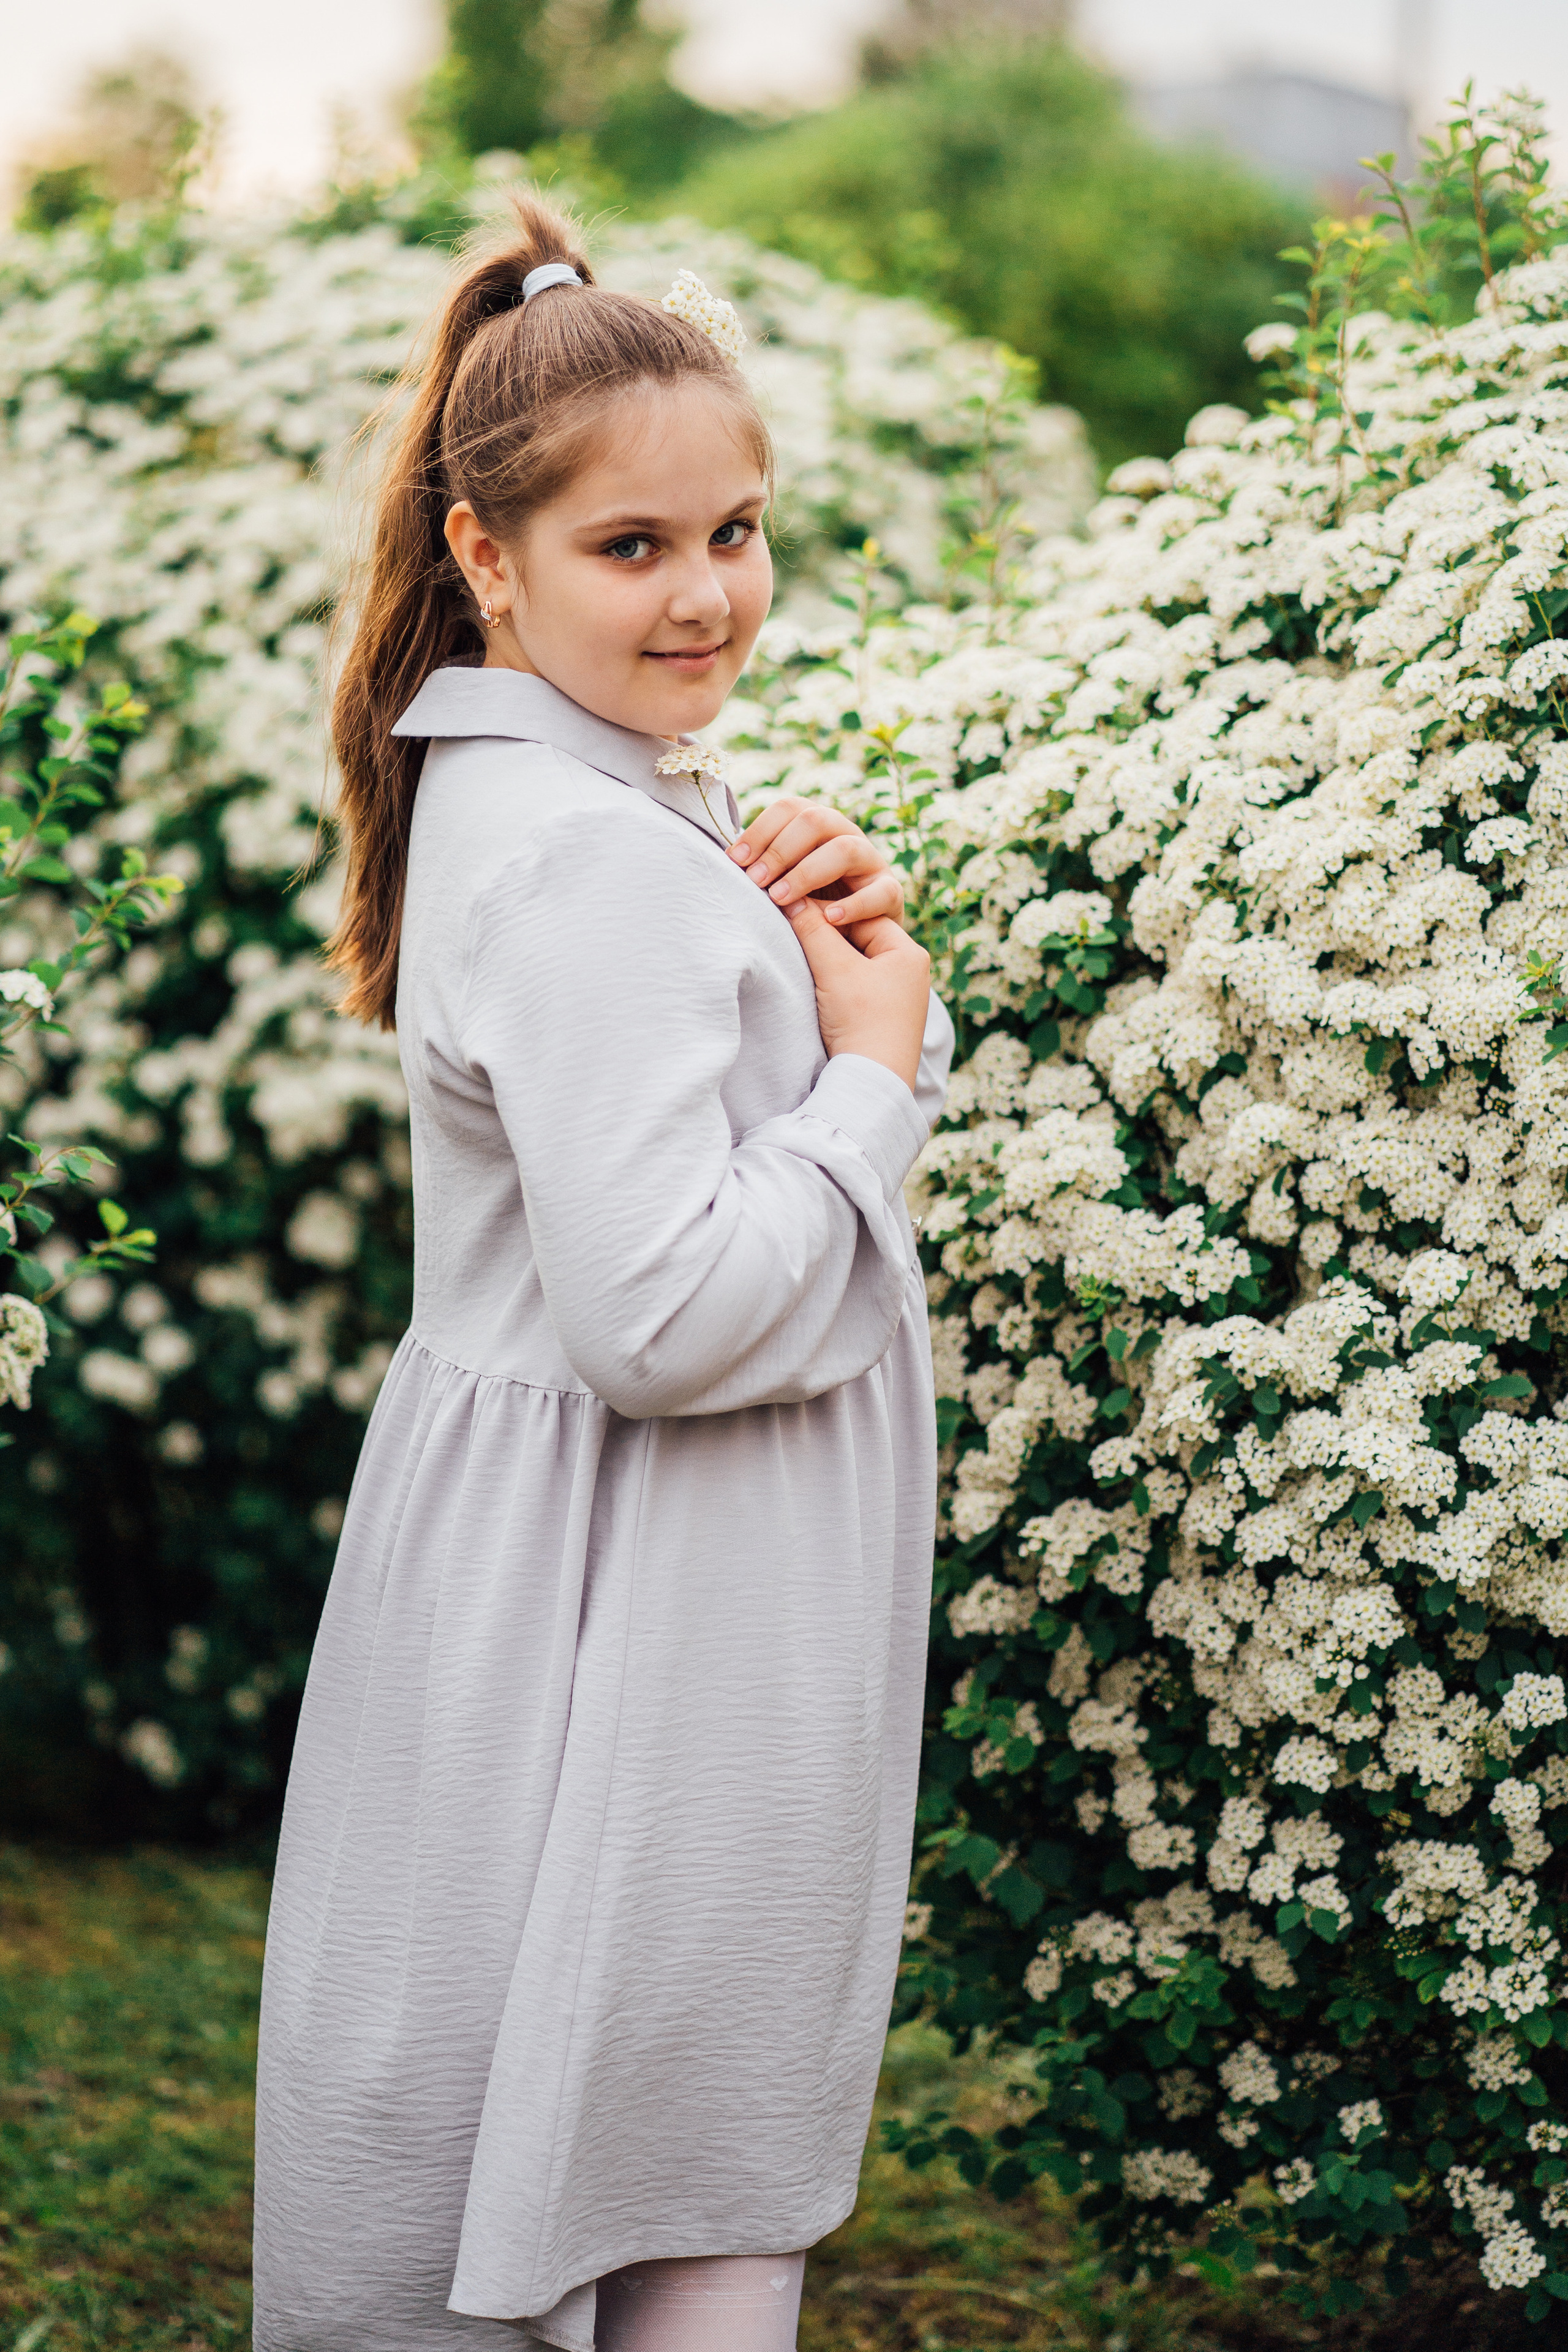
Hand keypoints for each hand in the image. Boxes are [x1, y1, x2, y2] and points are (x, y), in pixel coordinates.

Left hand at [727, 795, 902, 927]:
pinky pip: (879, 892)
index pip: (789, 809)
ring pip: (846, 849)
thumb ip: (763, 868)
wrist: (855, 940)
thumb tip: (724, 862)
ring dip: (808, 873)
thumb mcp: (784, 883)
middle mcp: (846, 835)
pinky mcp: (892, 893)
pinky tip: (829, 919)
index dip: (760, 830)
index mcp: (818, 826)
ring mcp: (871, 862)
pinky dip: (854, 905)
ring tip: (782, 900)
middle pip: (815, 820)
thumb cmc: (809, 908)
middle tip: (756, 882)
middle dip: (780, 850)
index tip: (735, 861)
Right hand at [782, 894, 930, 1092]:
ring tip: (803, 962)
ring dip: (828, 961)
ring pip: (855, 963)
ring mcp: (898, 996)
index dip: (825, 912)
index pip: (861, 916)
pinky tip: (815, 987)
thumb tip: (790, 897)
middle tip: (793, 932)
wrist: (872, 1082)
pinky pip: (855, 987)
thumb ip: (811, 929)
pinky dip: (835, 983)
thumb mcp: (834, 969)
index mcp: (908, 953)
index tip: (794, 910)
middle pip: (858, 939)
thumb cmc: (862, 1022)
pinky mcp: (884, 1017)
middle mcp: (910, 972)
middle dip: (826, 937)